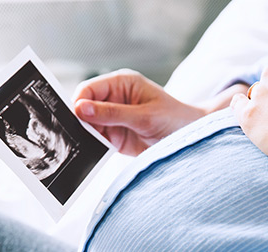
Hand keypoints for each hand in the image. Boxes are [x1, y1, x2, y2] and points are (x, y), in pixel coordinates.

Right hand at [73, 70, 206, 155]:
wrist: (191, 140)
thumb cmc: (175, 119)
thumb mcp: (145, 116)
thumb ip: (113, 113)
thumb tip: (80, 108)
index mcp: (122, 83)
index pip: (89, 89)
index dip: (79, 102)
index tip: (76, 118)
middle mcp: (114, 99)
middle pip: (84, 107)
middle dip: (80, 121)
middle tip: (80, 135)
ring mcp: (114, 118)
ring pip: (88, 125)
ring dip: (87, 135)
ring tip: (90, 145)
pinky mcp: (116, 137)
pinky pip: (97, 141)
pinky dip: (94, 147)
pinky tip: (95, 152)